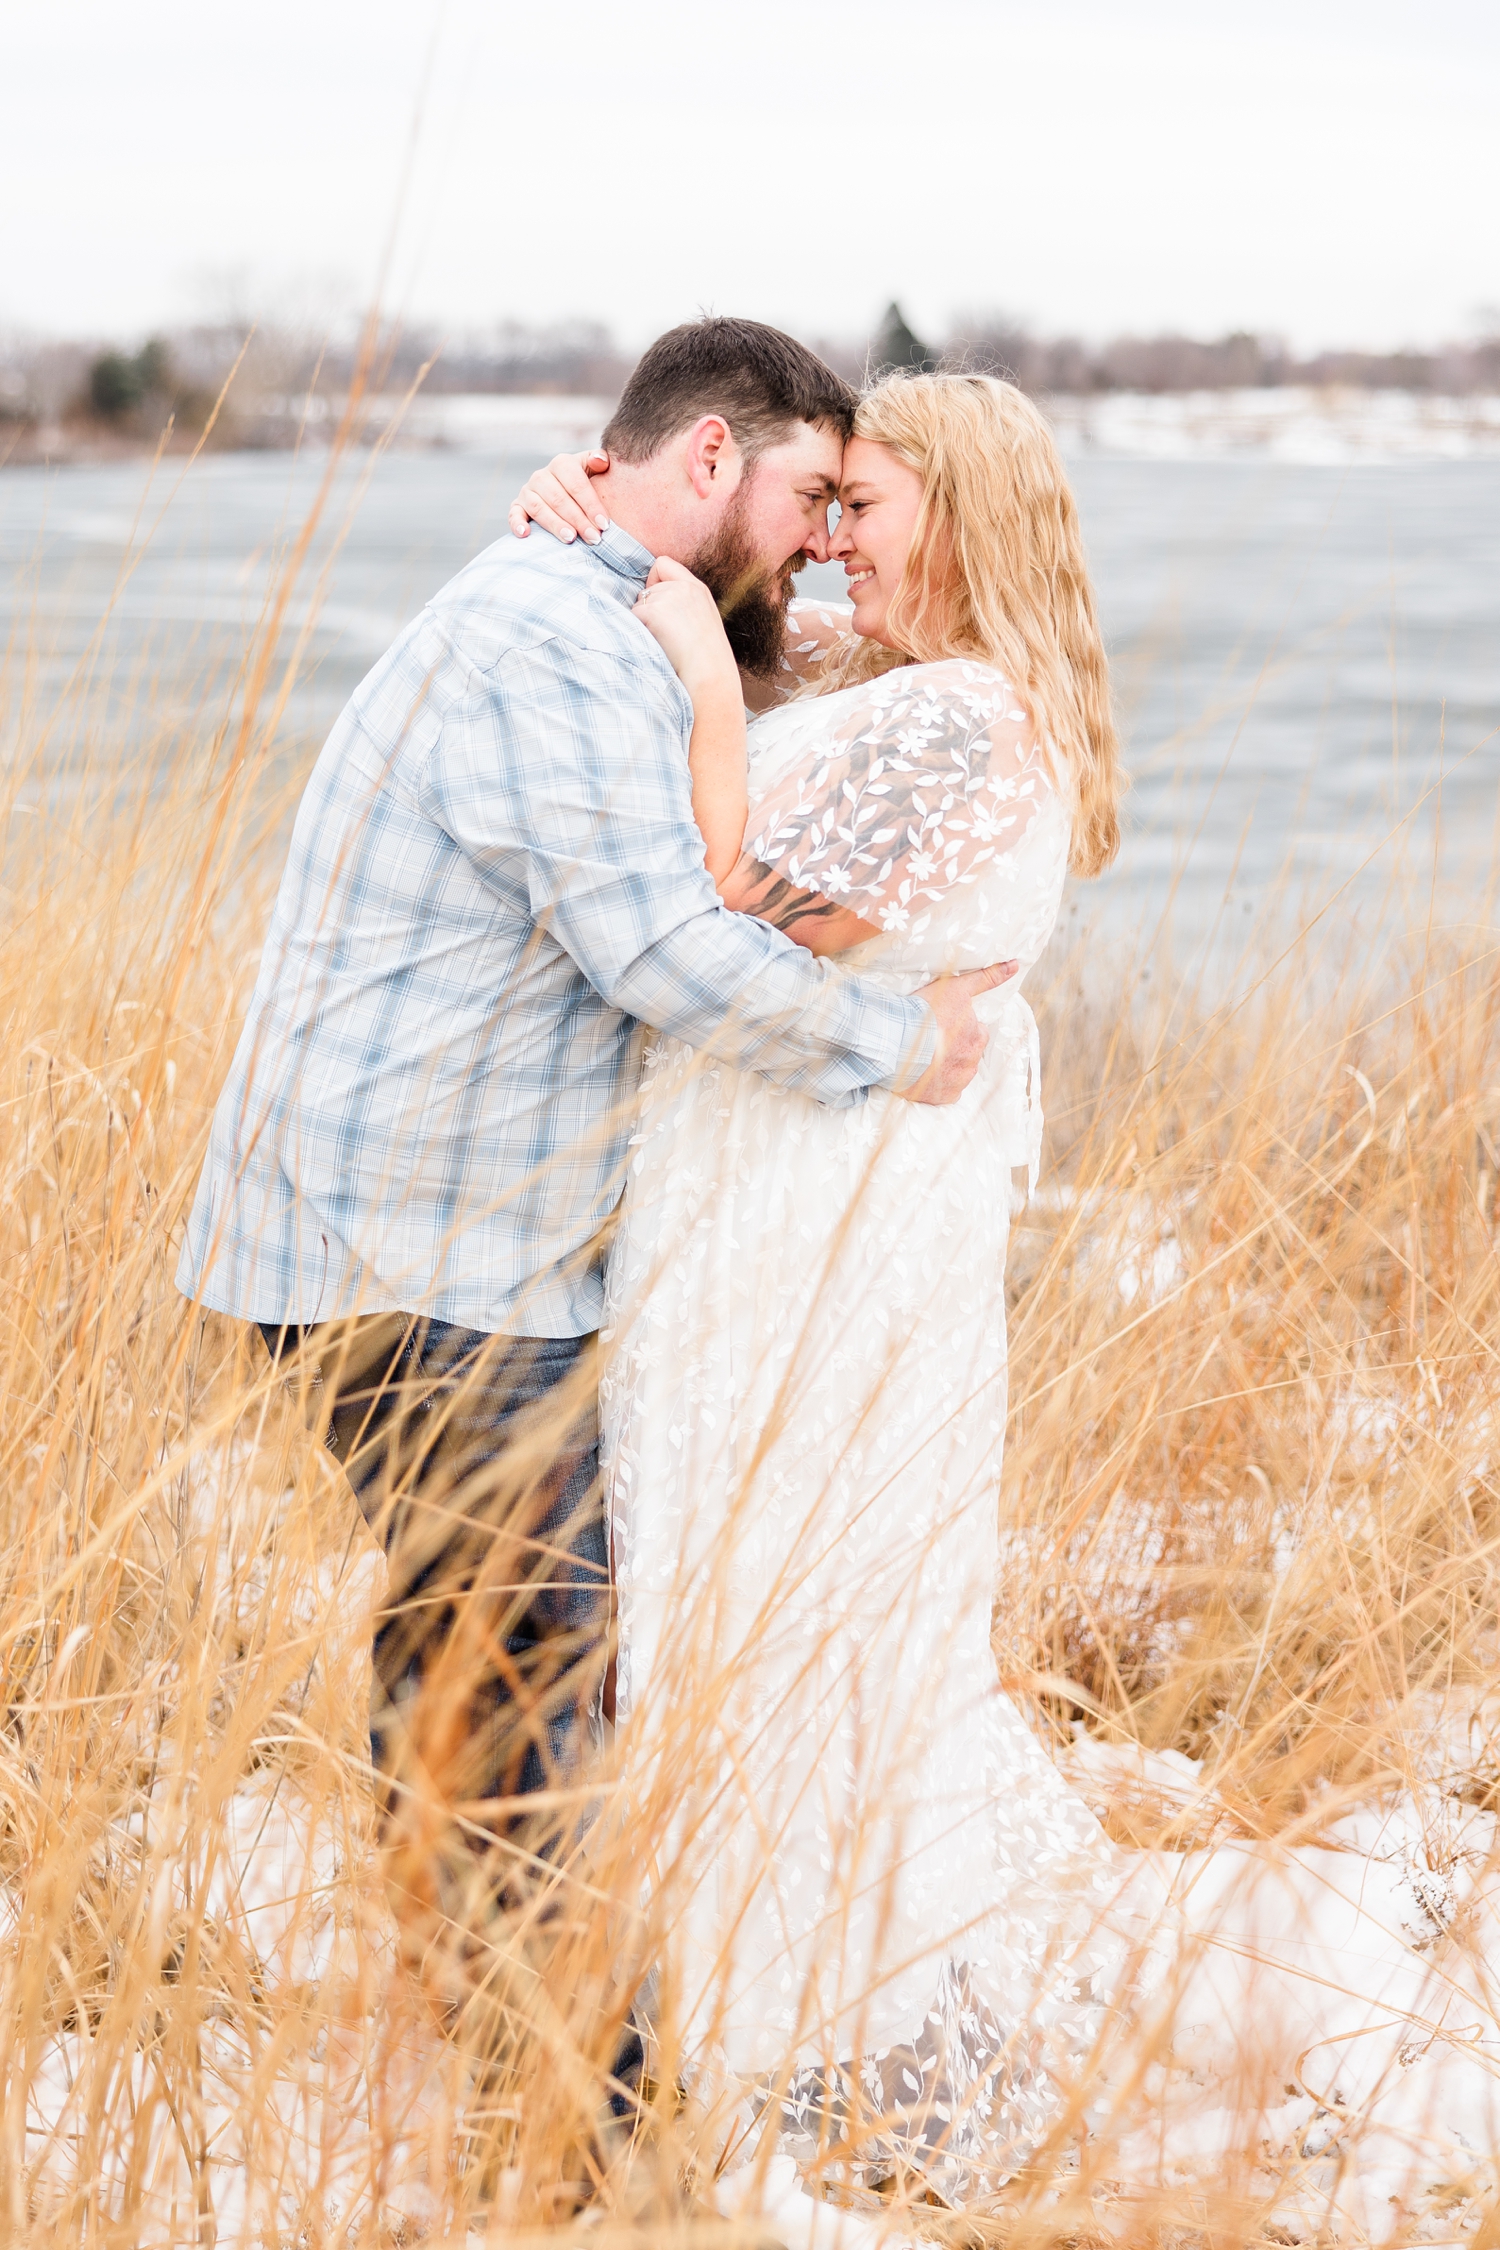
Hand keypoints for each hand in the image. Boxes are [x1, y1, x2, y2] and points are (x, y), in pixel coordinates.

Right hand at [508, 450, 610, 542]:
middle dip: (578, 520)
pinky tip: (525, 534)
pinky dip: (517, 523)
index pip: (577, 484)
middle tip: (593, 538)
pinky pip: (514, 514)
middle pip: (559, 499)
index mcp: (562, 464)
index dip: (591, 504)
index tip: (604, 524)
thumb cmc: (587, 482)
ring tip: (570, 538)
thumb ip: (601, 461)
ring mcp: (528, 491)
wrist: (566, 490)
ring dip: (555, 524)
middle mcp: (541, 476)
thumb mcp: (596, 469)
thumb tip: (600, 461)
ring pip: (539, 508)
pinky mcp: (518, 506)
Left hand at [633, 558, 741, 704]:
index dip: (653, 580)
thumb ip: (682, 604)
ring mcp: (668, 597)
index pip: (663, 564)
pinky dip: (639, 632)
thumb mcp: (702, 620)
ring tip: (665, 643)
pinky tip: (657, 645)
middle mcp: (683, 587)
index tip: (659, 604)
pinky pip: (633, 618)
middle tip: (668, 636)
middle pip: (647, 589)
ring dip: (644, 623)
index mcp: (697, 588)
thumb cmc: (706, 659)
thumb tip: (650, 600)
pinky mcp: (654, 611)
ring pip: (638, 604)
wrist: (710, 675)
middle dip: (649, 610)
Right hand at [894, 963, 1019, 1105]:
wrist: (895, 1042)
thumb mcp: (956, 989)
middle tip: (931, 1039)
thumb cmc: (924, 1013)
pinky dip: (936, 1085)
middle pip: (967, 1054)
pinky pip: (945, 1093)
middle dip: (953, 1048)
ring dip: (944, 1066)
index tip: (941, 1024)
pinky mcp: (941, 1097)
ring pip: (957, 1074)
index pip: (976, 1032)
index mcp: (977, 1038)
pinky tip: (922, 1074)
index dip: (958, 1027)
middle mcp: (971, 1063)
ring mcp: (957, 1082)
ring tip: (923, 1056)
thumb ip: (986, 978)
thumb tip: (1014, 965)